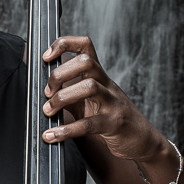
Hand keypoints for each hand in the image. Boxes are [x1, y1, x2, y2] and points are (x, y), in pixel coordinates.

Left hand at [41, 34, 164, 163]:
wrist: (141, 139)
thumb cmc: (110, 118)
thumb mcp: (90, 100)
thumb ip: (70, 92)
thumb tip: (42, 90)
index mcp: (99, 75)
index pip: (85, 45)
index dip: (64, 44)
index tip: (46, 57)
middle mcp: (107, 84)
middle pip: (86, 62)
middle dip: (60, 74)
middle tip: (47, 92)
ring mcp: (112, 103)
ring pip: (89, 87)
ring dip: (62, 98)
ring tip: (48, 110)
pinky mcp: (113, 124)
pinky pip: (88, 124)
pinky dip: (66, 131)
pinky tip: (51, 136)